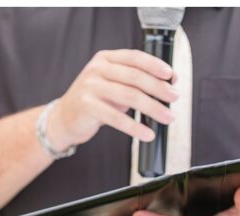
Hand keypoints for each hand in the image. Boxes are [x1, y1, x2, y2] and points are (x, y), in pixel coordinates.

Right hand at [45, 49, 178, 150]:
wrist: (64, 118)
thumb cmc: (95, 101)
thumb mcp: (114, 85)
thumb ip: (137, 81)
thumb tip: (171, 81)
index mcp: (106, 58)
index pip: (135, 57)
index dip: (155, 65)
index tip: (172, 76)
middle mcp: (97, 69)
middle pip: (135, 77)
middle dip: (159, 88)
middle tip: (174, 98)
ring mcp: (90, 86)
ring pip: (129, 96)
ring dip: (153, 108)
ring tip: (168, 117)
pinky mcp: (87, 106)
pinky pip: (116, 118)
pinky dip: (135, 127)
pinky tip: (148, 134)